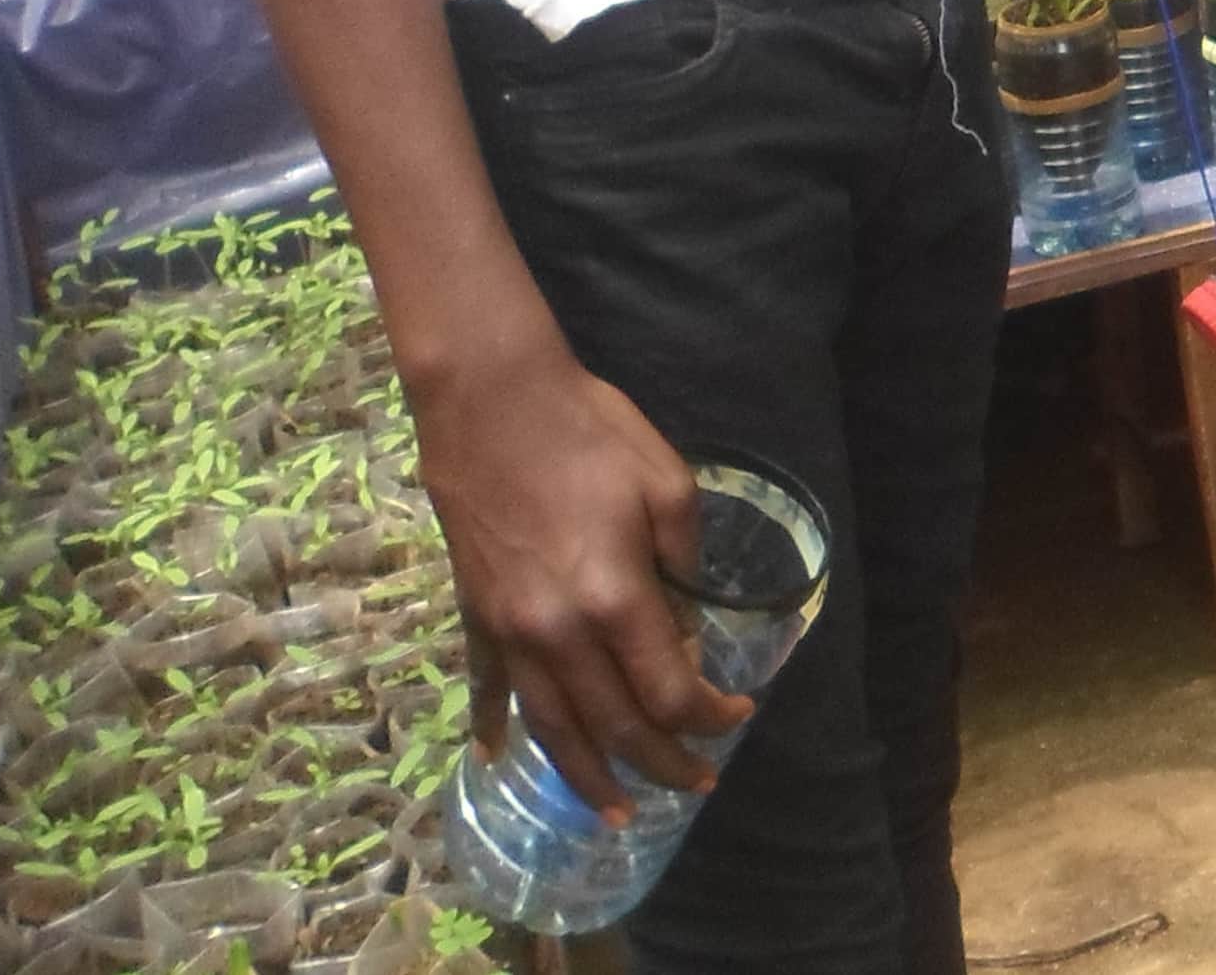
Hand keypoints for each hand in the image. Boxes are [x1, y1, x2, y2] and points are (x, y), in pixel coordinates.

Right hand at [419, 338, 746, 817]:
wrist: (494, 404)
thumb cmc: (592, 432)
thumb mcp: (667, 484)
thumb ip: (684, 565)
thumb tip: (687, 628)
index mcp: (615, 598)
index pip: (669, 689)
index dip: (708, 714)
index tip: (739, 714)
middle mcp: (559, 634)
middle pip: (615, 726)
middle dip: (663, 763)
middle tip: (697, 783)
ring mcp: (510, 633)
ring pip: (554, 729)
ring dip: (589, 777)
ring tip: (619, 811)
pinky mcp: (477, 617)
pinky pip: (488, 689)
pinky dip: (496, 728)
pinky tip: (499, 758)